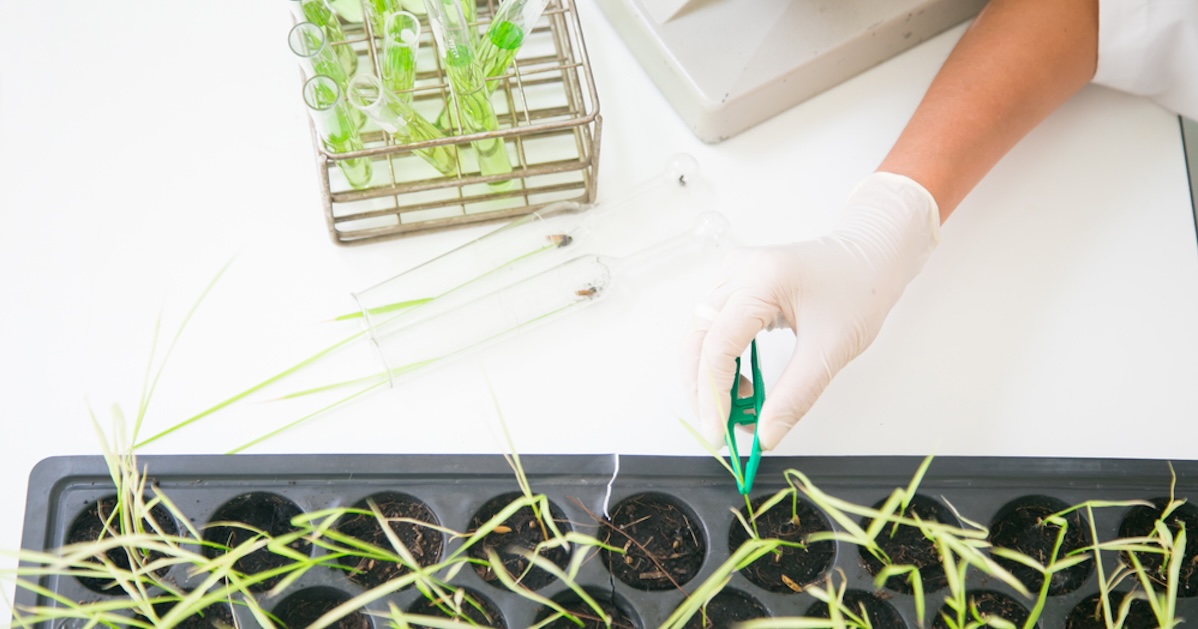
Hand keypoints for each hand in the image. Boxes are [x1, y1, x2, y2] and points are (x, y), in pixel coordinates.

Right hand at [680, 172, 940, 449]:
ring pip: (699, 334)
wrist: (872, 256)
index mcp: (762, 281)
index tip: (720, 431)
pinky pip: (712, 326)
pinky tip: (741, 382)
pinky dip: (719, 360)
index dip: (713, 394)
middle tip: (718, 428)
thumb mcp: (831, 350)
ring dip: (709, 376)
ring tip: (738, 407)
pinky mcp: (736, 282)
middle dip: (702, 389)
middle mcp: (738, 272)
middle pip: (696, 339)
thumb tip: (765, 435)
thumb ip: (795, 396)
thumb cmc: (859, 291)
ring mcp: (733, 273)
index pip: (718, 345)